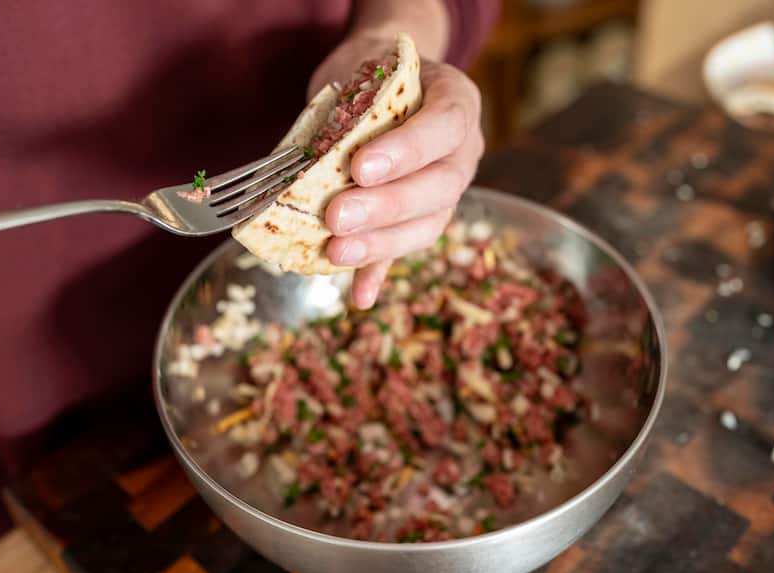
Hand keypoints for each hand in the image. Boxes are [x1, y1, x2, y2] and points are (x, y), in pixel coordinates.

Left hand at [309, 36, 484, 308]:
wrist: (378, 76)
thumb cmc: (368, 74)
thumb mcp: (359, 76)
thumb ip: (348, 115)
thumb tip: (310, 166)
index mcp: (455, 100)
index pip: (445, 126)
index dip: (406, 151)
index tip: (360, 168)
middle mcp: (463, 148)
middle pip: (440, 186)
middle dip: (387, 206)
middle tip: (337, 217)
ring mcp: (447, 187)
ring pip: (429, 223)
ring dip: (381, 243)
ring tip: (337, 252)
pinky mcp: (423, 218)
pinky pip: (405, 247)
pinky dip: (379, 271)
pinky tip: (359, 296)